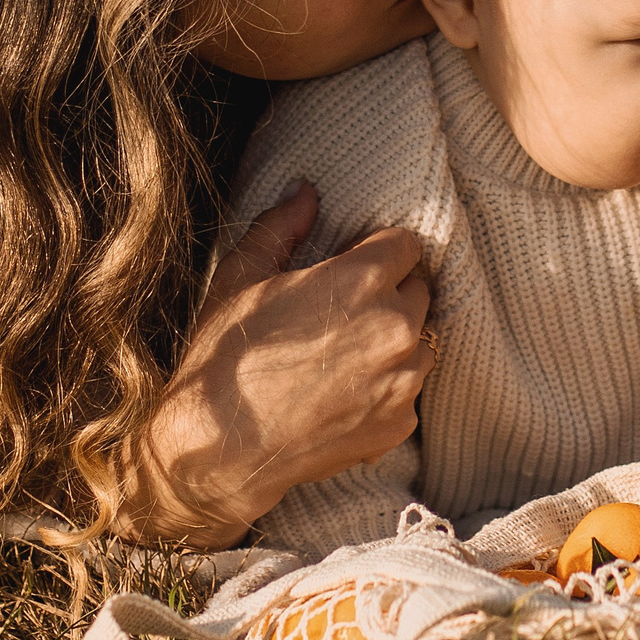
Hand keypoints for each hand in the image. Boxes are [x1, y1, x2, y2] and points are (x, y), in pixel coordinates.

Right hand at [118, 184, 432, 547]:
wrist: (218, 449)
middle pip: (418, 290)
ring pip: (422, 340)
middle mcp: (396, 326)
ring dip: (396, 340)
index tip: (354, 266)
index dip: (379, 252)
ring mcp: (403, 379)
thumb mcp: (241, 277)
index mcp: (364, 280)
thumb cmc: (225, 356)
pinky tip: (345, 392)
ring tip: (345, 353)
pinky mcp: (401, 421)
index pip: (407, 245)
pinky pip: (409, 389)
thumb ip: (281, 225)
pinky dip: (387, 387)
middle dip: (390, 292)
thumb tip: (305, 189)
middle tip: (344, 311)